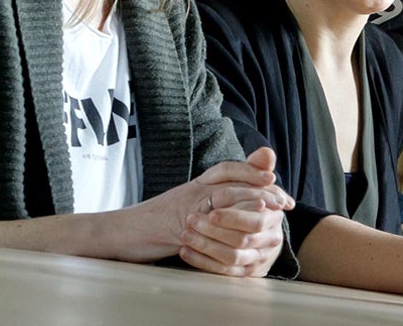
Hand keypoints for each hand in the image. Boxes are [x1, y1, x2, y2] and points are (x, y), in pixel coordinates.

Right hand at [124, 146, 292, 264]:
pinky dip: (230, 215)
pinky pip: (208, 216)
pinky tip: (248, 218)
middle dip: (261, 186)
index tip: (275, 179)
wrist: (119, 233)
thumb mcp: (188, 212)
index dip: (252, 171)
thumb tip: (238, 208)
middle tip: (283, 199)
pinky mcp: (177, 223)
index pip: (227, 169)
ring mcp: (184, 204)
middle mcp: (191, 190)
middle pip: (231, 177)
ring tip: (272, 205)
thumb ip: (212, 206)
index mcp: (195, 186)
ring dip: (252, 197)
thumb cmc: (152, 227)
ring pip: (224, 192)